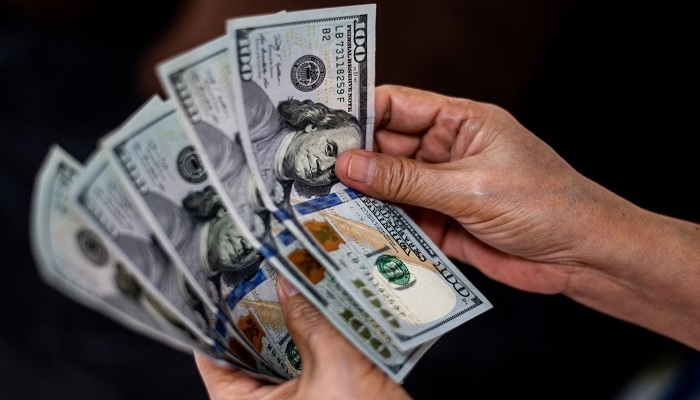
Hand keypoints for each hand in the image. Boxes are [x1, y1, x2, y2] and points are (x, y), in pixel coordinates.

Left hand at [194, 276, 410, 399]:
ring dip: (287, 325)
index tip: (226, 285)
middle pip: (247, 352)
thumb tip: (292, 282)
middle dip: (258, 314)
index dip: (217, 320)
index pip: (212, 359)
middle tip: (264, 277)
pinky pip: (302, 365)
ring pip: (277, 357)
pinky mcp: (315, 399)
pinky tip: (319, 313)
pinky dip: (309, 340)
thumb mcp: (336, 367)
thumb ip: (312, 319)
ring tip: (291, 288)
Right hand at [335, 85, 699, 349]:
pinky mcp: (443, 225)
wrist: (583, 256)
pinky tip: (357, 233)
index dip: (359, 113)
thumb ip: (406, 179)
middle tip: (314, 176)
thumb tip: (351, 164)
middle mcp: (448, 152)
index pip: (399, 106)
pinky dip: (381, 229)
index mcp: (461, 122)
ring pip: (390, 189)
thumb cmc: (548, 204)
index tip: (322, 127)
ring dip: (363, 199)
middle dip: (353, 162)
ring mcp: (443, 190)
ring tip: (324, 207)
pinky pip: (402, 223)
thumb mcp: (470, 187)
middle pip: (387, 150)